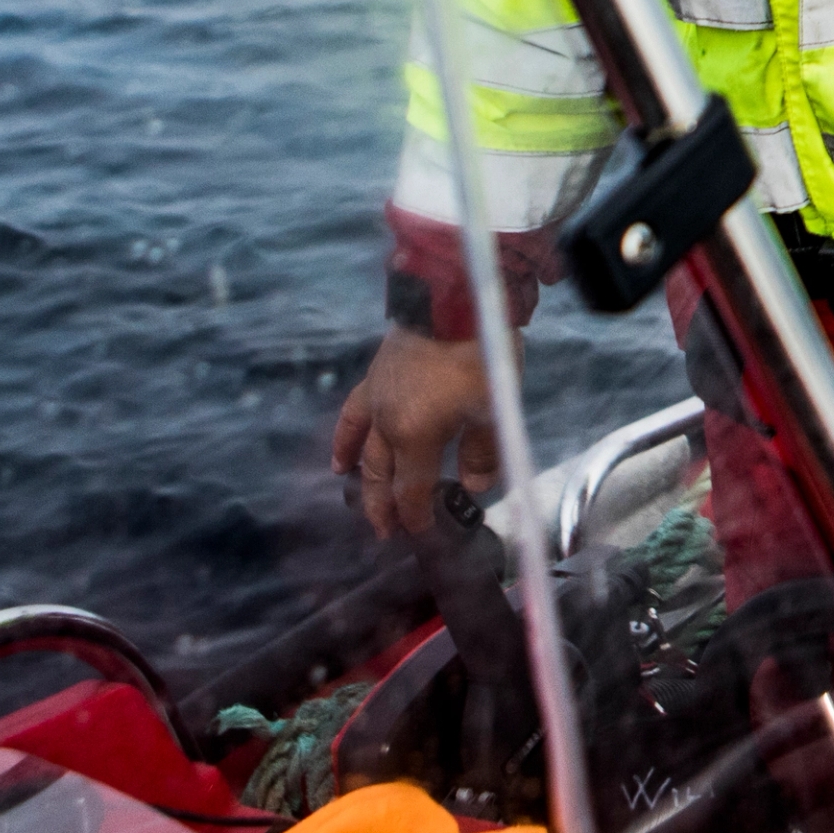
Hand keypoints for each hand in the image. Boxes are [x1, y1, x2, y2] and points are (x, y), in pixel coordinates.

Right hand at [332, 328, 497, 538]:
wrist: (453, 298)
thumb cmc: (479, 355)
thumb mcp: (493, 407)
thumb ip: (483, 453)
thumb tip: (475, 487)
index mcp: (416, 436)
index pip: (411, 490)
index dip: (415, 516)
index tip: (420, 534)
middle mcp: (387, 424)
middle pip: (382, 477)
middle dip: (384, 508)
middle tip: (386, 533)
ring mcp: (376, 399)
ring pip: (364, 451)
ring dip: (365, 481)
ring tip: (365, 505)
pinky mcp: (375, 377)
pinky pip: (352, 417)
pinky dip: (345, 441)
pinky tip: (340, 459)